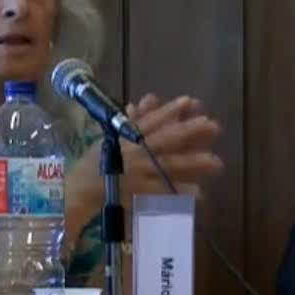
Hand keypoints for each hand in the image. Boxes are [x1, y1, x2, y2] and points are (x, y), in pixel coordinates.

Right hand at [66, 93, 223, 225]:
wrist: (79, 190)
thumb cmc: (95, 162)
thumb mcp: (111, 137)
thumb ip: (131, 120)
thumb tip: (144, 101)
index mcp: (127, 136)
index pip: (150, 120)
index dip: (170, 110)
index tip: (191, 101)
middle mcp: (134, 152)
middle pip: (166, 139)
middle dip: (190, 132)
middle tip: (213, 126)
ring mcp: (137, 173)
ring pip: (169, 165)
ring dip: (193, 163)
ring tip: (216, 161)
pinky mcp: (139, 194)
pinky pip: (162, 193)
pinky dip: (179, 193)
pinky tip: (199, 193)